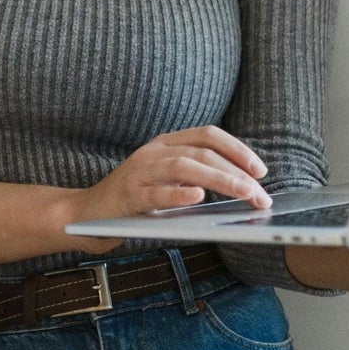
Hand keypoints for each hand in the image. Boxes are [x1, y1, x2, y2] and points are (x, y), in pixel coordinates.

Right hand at [67, 126, 271, 253]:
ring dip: (220, 180)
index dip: (238, 149)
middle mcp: (153, 152)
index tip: (260, 170)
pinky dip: (178, 194)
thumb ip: (194, 176)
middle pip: (202, 152)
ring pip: (185, 167)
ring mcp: (139, 172)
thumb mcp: (166, 179)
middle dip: (237, 172)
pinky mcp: (128, 196)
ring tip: (244, 194)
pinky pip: (156, 193)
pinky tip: (198, 198)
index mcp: (165, 143)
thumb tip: (242, 187)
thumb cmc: (134, 200)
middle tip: (260, 194)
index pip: (208, 135)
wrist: (87, 215)